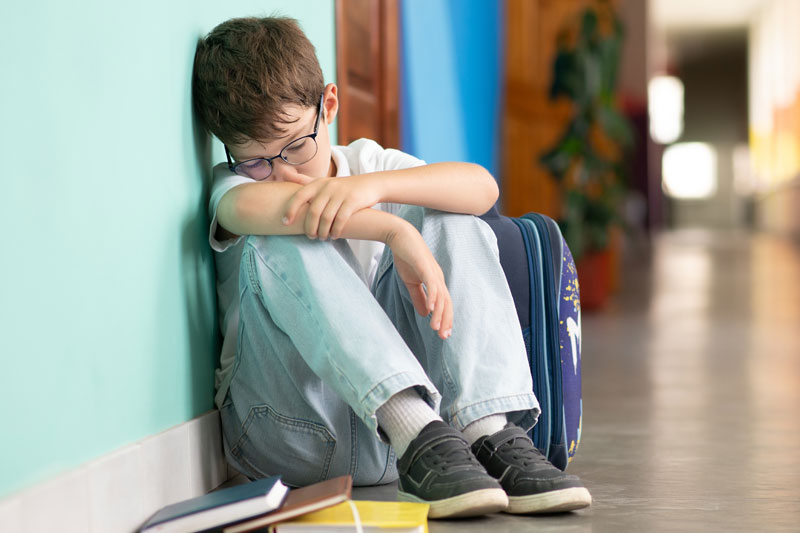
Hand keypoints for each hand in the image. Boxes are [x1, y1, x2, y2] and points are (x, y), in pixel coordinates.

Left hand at [282, 174, 382, 239]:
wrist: (369, 185)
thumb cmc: (341, 187)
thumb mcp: (322, 181)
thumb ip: (303, 180)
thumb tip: (282, 172)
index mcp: (318, 183)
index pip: (299, 196)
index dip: (290, 210)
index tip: (285, 223)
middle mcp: (328, 187)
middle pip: (313, 211)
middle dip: (310, 227)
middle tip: (310, 236)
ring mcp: (341, 194)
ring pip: (326, 218)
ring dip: (323, 231)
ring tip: (322, 238)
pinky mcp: (352, 201)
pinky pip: (340, 220)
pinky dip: (336, 230)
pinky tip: (334, 236)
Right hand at [386, 223, 452, 339]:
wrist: (400, 237)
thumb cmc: (407, 257)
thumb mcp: (412, 282)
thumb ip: (419, 297)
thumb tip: (425, 313)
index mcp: (436, 282)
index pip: (444, 303)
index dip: (446, 318)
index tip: (443, 334)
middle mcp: (438, 278)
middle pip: (447, 303)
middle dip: (446, 320)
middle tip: (443, 336)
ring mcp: (433, 272)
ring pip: (441, 297)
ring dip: (439, 313)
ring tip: (435, 327)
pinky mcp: (425, 267)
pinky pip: (432, 285)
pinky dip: (433, 297)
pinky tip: (431, 309)